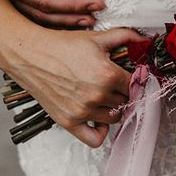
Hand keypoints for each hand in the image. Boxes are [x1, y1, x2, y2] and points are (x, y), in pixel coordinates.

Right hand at [4, 26, 146, 146]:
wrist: (30, 55)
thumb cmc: (62, 46)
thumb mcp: (97, 38)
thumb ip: (125, 37)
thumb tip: (145, 40)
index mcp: (108, 75)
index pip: (136, 85)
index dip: (135, 79)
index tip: (129, 76)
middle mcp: (98, 95)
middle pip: (127, 101)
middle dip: (123, 92)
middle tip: (115, 84)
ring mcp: (83, 111)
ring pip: (115, 118)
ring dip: (113, 108)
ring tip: (105, 97)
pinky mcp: (69, 122)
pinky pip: (95, 139)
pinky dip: (101, 131)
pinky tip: (98, 118)